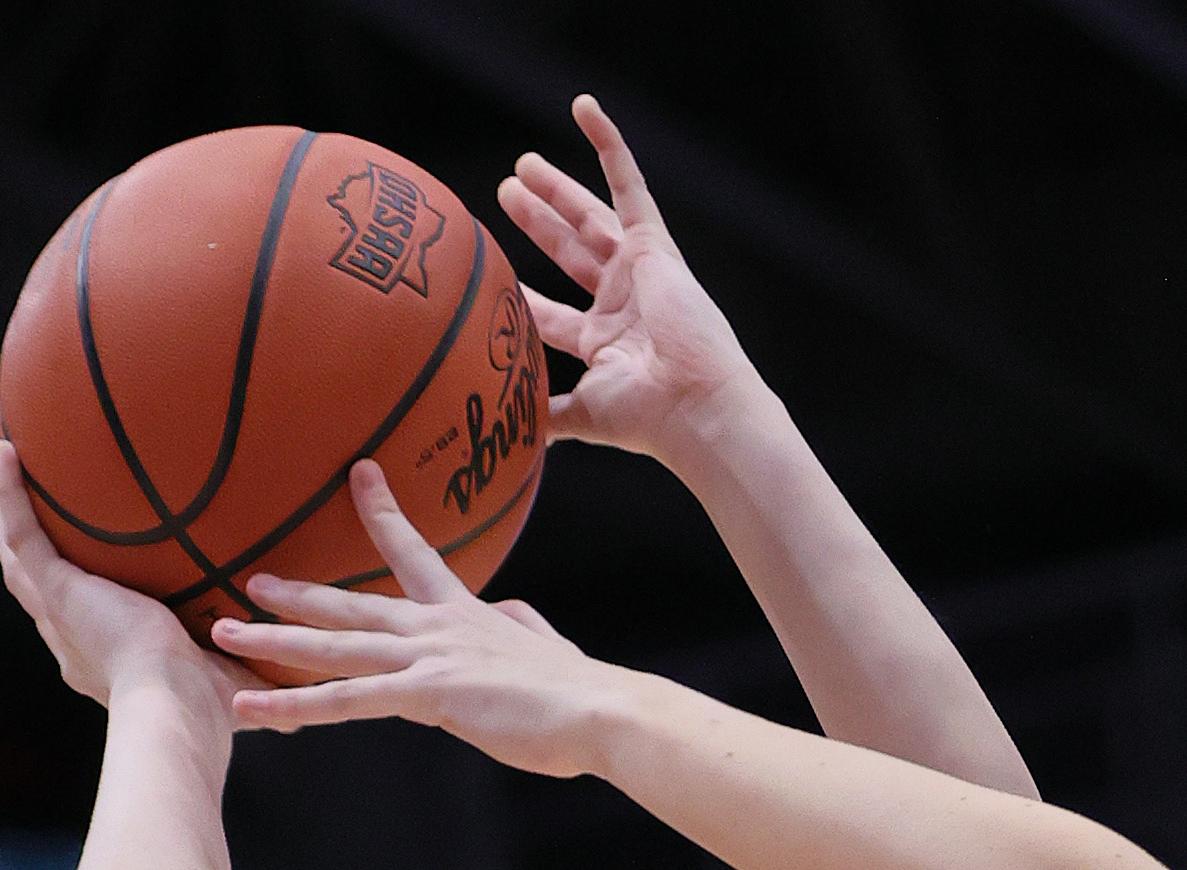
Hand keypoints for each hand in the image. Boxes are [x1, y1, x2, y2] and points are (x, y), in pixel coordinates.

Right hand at [0, 441, 247, 715]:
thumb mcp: (236, 684)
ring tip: (8, 462)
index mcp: (108, 663)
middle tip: (37, 507)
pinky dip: (9, 494)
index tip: (91, 574)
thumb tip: (302, 706)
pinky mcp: (55, 594)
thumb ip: (259, 677)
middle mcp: (73, 642)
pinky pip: (21, 534)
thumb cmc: (211, 712)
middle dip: (37, 552)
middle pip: (41, 589)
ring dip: (11, 511)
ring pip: (20, 558)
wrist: (177, 710)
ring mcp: (58, 618)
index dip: (82, 594)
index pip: (86, 623)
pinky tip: (5, 453)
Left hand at [218, 462, 624, 778]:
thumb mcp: (543, 647)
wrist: (602, 710)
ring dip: (273, 641)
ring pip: (335, 647)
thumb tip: (508, 613)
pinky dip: (296, 705)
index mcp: (464, 615)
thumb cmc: (579, 690)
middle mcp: (436, 628)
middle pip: (352, 604)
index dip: (382, 513)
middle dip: (296, 593)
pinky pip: (348, 700)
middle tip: (247, 581)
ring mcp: (429, 658)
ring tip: (222, 636)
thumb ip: (519, 625)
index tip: (357, 474)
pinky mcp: (428, 694)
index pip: (413, 553)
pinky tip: (253, 711)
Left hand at [496, 96, 761, 463]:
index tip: (491, 281)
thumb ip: (548, 417)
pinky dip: (609, 146)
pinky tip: (584, 109)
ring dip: (556, 191)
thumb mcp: (583, 415)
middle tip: (508, 189)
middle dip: (539, 223)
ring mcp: (638, 273)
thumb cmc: (647, 417)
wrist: (695, 405)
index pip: (552, 314)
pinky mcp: (655, 248)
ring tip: (521, 167)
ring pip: (589, 218)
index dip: (522, 296)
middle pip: (570, 253)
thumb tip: (512, 442)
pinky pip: (629, 186)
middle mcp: (621, 304)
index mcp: (604, 343)